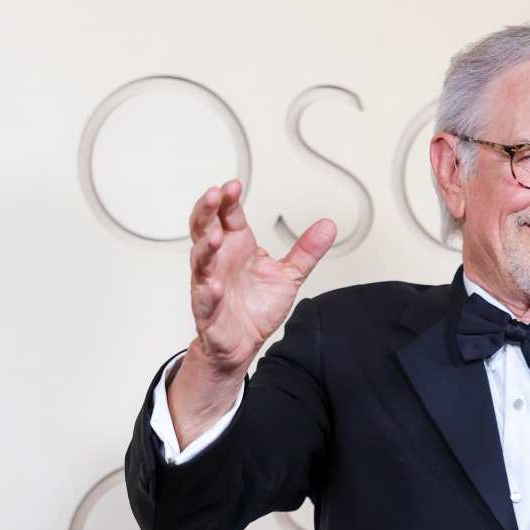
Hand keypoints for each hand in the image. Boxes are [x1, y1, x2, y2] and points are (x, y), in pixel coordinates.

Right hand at [187, 179, 336, 376]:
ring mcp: (210, 283)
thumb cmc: (256, 307)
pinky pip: (205, 298)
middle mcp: (220, 261)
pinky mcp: (208, 309)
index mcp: (237, 247)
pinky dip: (208, 290)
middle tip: (216, 195)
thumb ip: (306, 250)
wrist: (243, 343)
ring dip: (205, 247)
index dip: (228, 200)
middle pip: (205, 228)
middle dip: (208, 211)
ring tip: (215, 236)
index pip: (229, 216)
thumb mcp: (288, 275)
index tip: (233, 186)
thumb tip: (328, 226)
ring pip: (201, 260)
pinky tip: (213, 284)